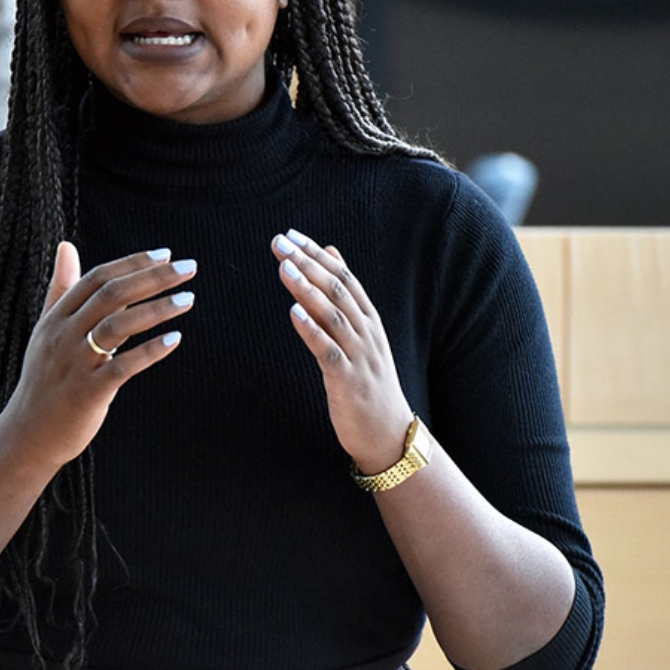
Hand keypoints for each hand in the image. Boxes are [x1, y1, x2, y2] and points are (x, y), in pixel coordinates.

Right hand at [0, 242, 196, 471]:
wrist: (27, 434)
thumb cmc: (45, 379)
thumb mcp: (47, 329)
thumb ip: (61, 288)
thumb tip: (66, 245)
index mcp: (56, 318)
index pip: (96, 278)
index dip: (131, 263)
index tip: (165, 254)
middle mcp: (63, 335)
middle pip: (111, 295)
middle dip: (153, 278)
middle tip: (189, 267)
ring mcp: (75, 364)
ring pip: (118, 326)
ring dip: (156, 309)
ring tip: (188, 298)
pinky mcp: (87, 392)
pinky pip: (121, 367)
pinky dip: (149, 351)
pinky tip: (175, 339)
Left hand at [272, 229, 413, 472]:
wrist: (389, 434)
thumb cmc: (369, 382)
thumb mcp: (362, 334)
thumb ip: (346, 295)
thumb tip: (330, 252)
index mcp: (369, 320)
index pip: (343, 277)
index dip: (316, 255)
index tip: (291, 235)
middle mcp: (367, 333)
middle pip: (337, 290)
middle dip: (307, 264)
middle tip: (280, 243)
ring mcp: (360, 356)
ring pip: (334, 315)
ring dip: (308, 290)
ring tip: (284, 268)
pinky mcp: (348, 380)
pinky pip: (328, 351)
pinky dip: (311, 330)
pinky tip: (293, 312)